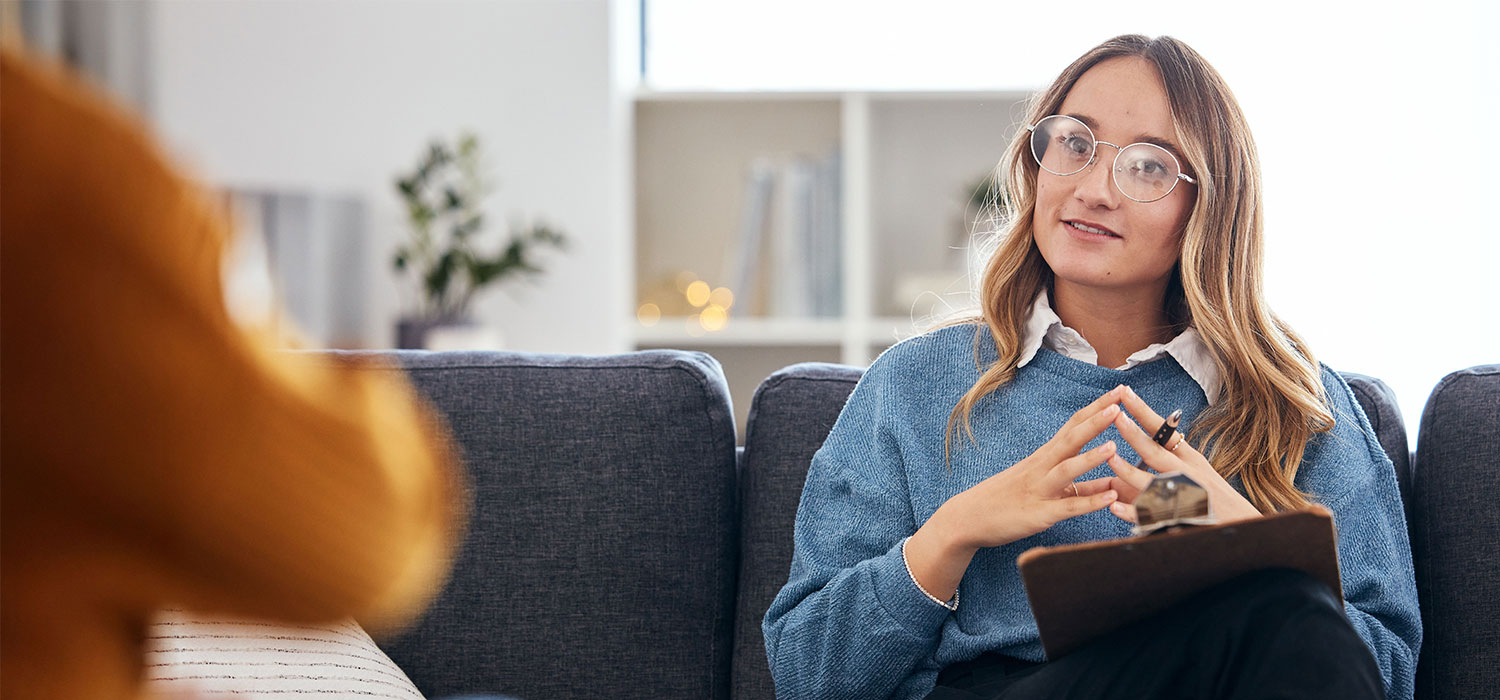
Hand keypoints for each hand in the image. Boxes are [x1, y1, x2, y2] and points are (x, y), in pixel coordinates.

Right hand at [906, 385, 1126, 601]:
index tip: (1119, 391)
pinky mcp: (1038, 515)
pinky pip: (1066, 507)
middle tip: (1121, 400)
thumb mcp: (1043, 487)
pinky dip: (1089, 502)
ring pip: (1067, 470)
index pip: (1073, 425)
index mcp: (1043, 458)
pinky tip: (1109, 498)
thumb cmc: (1005, 500)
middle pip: (1071, 438)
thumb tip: (1112, 483)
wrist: (967, 518)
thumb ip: (1080, 486)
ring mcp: (1039, 490)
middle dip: (1097, 419)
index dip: (1096, 408)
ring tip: (1115, 445)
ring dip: (1091, 457)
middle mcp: (1041, 468)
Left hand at [1101, 387, 1261, 524]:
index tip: (1125, 392)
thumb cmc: (1211, 495)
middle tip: (1116, 417)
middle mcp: (1186, 473)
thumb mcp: (1196, 468)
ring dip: (1129, 471)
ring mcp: (1181, 495)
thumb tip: (1151, 433)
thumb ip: (1171, 454)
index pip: (1163, 430)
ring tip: (1110, 459)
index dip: (1143, 411)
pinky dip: (1132, 511)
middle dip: (1134, 434)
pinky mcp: (1176, 518)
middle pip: (1156, 452)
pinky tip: (1114, 507)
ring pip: (1151, 482)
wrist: (1239, 524)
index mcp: (1189, 457)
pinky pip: (1150, 515)